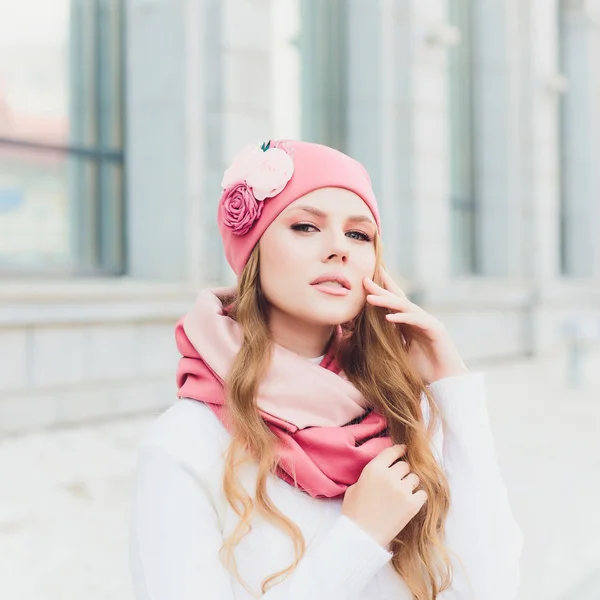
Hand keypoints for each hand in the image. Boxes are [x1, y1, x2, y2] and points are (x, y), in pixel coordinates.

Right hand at [341, 444, 426, 547]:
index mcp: (373, 469)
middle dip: (402, 472)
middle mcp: (389, 476)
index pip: (392, 451)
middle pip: (404, 465)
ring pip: (414, 478)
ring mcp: (402, 490)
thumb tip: (381, 470)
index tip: (404, 450)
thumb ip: (370, 475)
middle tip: (397, 481)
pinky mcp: (412, 505)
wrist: (361, 536)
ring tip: (402, 494)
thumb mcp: (355, 486)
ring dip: (410, 484)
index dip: (399, 450)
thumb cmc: (354, 512)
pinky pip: (422, 493)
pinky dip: (418, 497)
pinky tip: (410, 502)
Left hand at [363, 267, 469, 384]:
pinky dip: (402, 317)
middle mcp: (419, 319)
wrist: (445, 382)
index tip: (366, 281)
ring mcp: (428, 322)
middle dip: (381, 289)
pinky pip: (417, 320)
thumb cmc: (423, 370)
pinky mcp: (436, 330)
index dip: (382, 290)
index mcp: (409, 323)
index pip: (394, 303)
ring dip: (387, 301)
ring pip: (406, 307)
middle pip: (398, 299)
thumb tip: (365, 338)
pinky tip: (388, 317)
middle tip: (365, 280)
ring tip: (370, 298)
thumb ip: (387, 342)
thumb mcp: (398, 353)